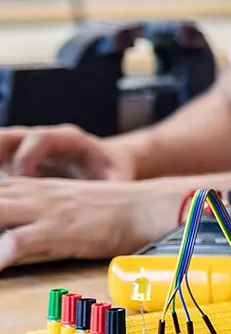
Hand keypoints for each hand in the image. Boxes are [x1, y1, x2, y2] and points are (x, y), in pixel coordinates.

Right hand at [0, 124, 136, 180]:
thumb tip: (111, 199)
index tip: (22, 179)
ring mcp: (25, 148)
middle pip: (10, 135)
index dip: (27, 156)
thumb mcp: (116, 178)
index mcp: (68, 139)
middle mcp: (42, 139)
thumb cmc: (111, 173)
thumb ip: (112, 186)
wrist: (107, 166)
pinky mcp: (15, 161)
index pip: (41, 138)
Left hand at [0, 178, 178, 269]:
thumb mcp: (63, 200)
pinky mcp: (58, 229)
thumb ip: (31, 205)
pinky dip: (0, 255)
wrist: (146, 204)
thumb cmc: (109, 209)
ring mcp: (43, 211)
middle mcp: (30, 194)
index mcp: (29, 186)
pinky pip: (17, 242)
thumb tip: (8, 230)